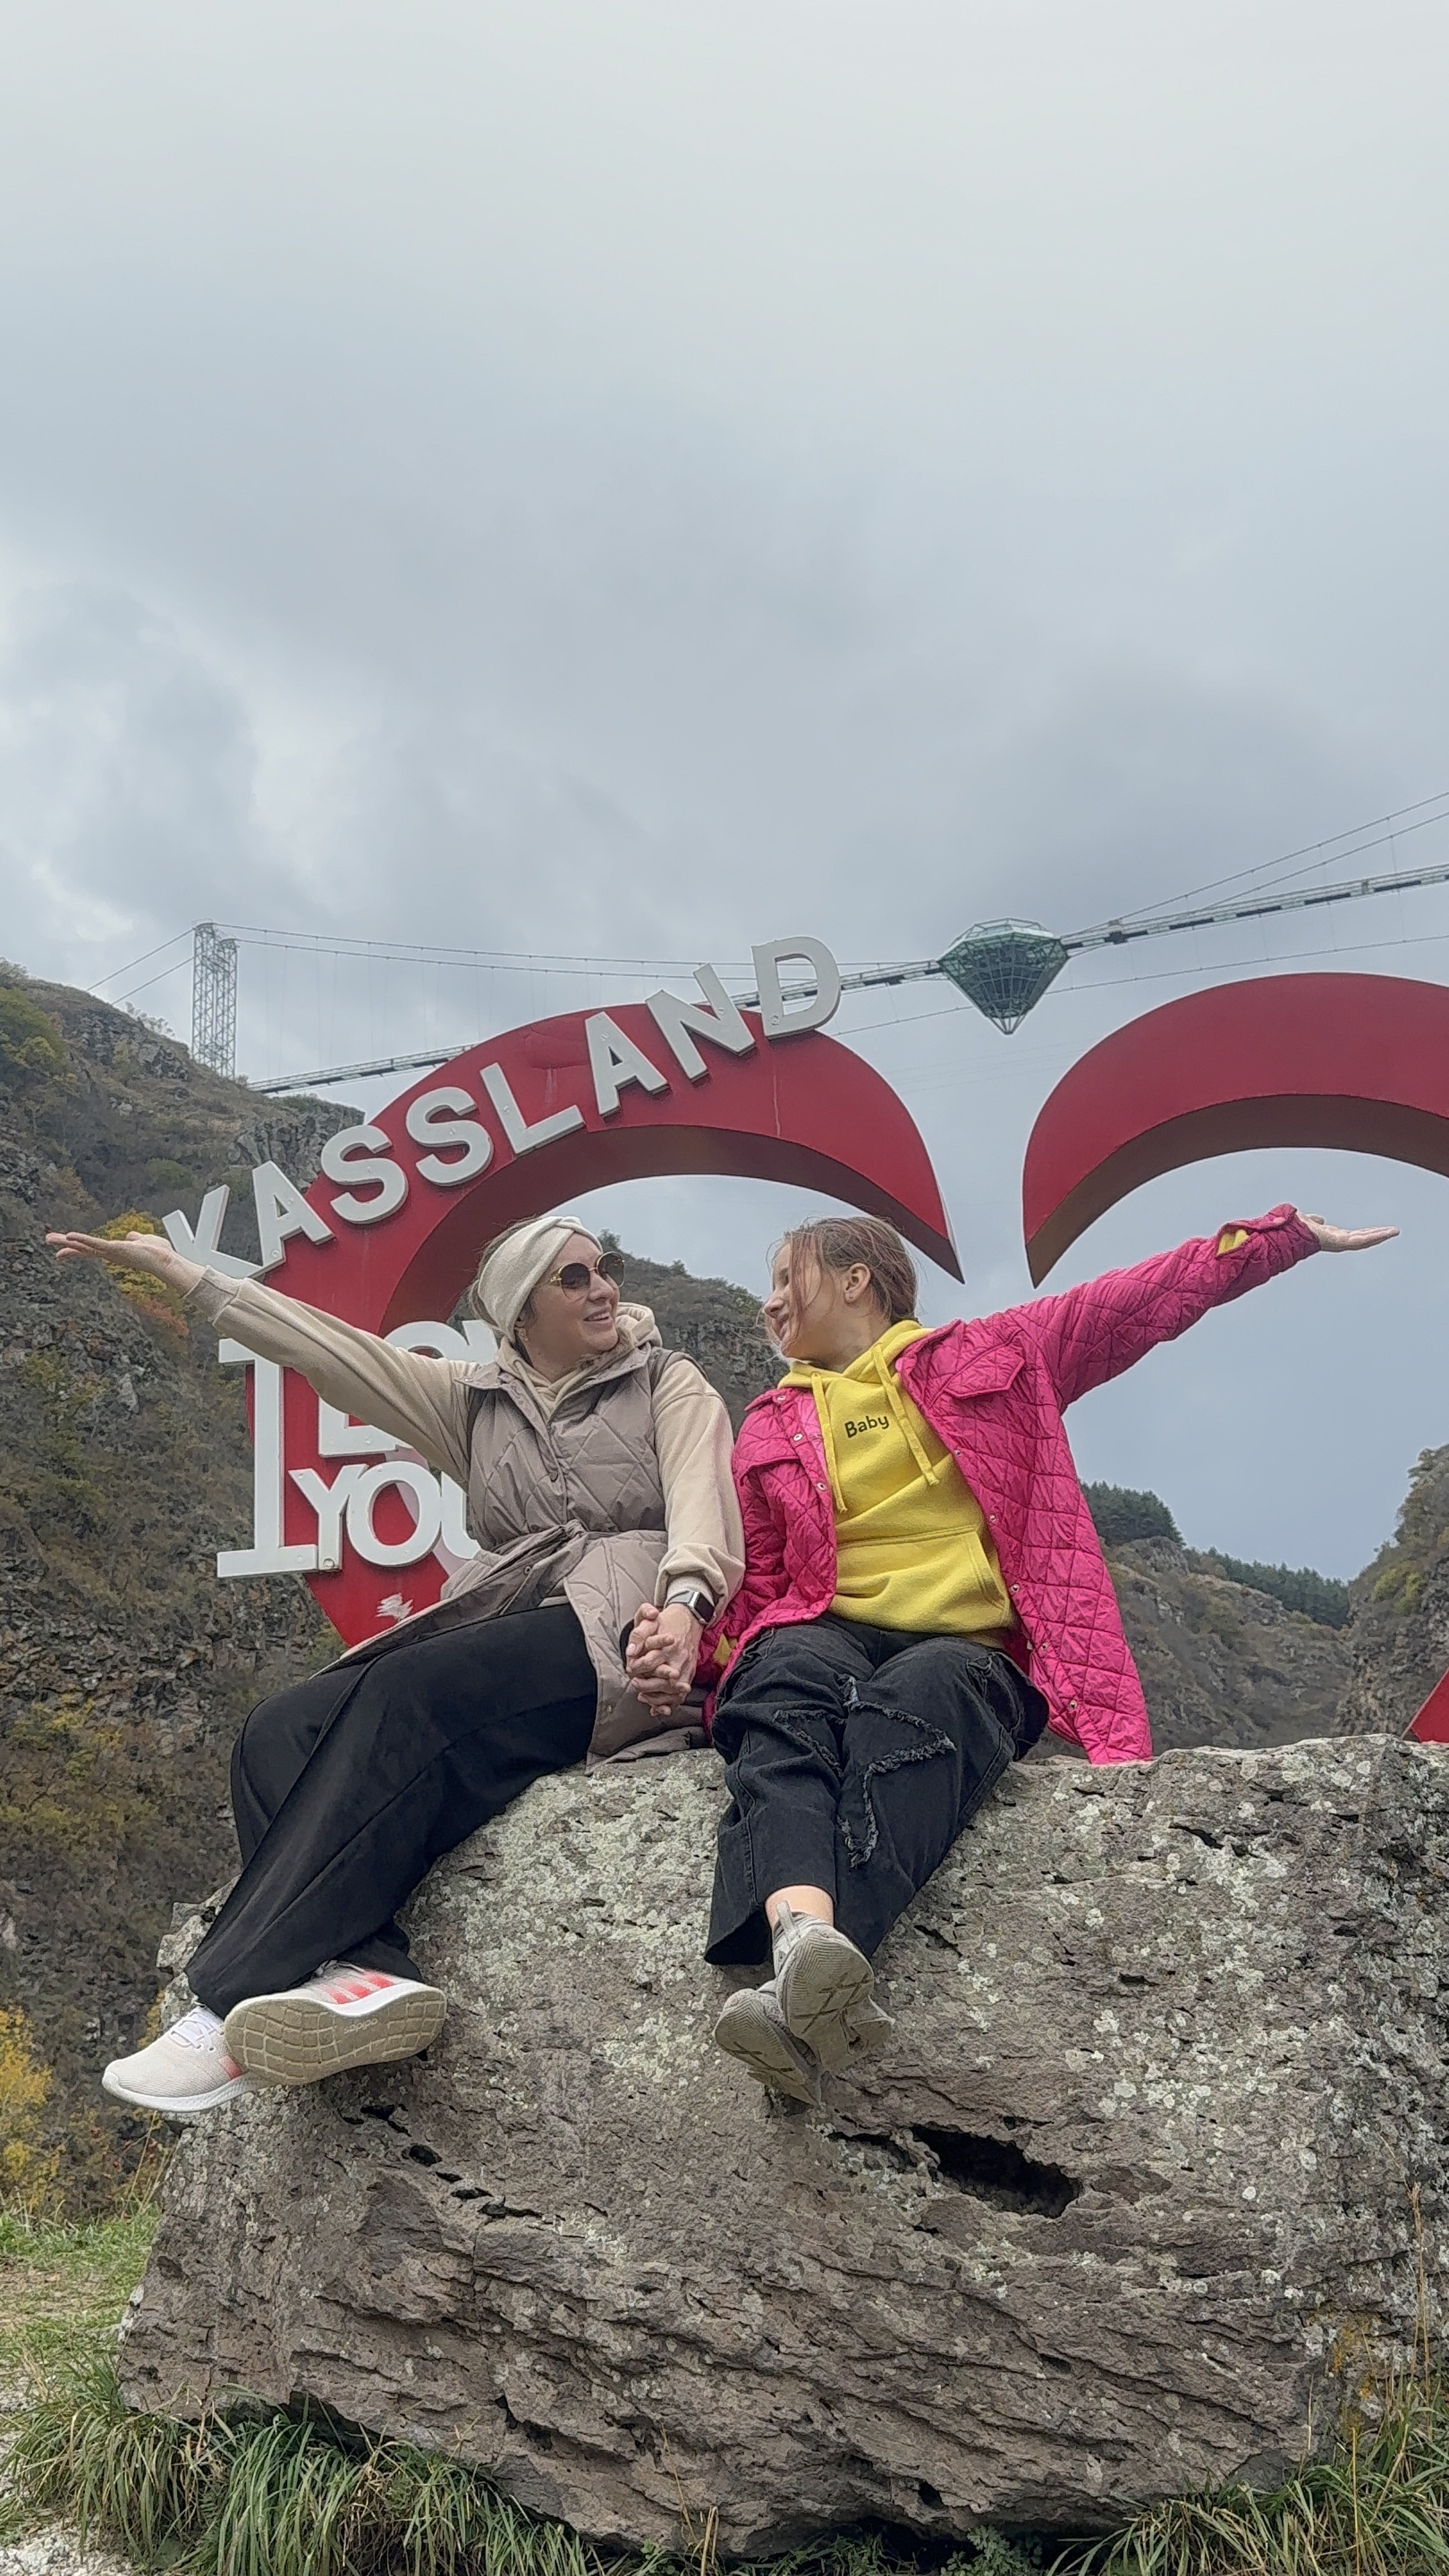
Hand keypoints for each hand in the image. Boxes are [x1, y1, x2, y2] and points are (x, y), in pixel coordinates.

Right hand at [45, 1229, 201, 1292]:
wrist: (165, 1261)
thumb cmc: (157, 1254)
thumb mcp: (144, 1241)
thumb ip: (135, 1238)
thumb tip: (131, 1236)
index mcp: (114, 1251)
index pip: (91, 1248)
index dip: (76, 1248)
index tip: (61, 1251)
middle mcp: (110, 1253)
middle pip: (83, 1248)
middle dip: (65, 1245)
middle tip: (48, 1240)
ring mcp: (111, 1252)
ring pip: (85, 1245)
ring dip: (68, 1242)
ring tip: (51, 1238)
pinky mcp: (114, 1249)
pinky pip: (95, 1244)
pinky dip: (82, 1239)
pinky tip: (70, 1236)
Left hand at [625, 1600, 702, 1717]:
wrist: (690, 1618)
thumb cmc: (668, 1621)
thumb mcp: (651, 1621)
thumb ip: (639, 1634)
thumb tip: (630, 1651)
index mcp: (669, 1645)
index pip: (651, 1662)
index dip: (637, 1667)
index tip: (630, 1668)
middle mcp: (680, 1658)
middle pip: (663, 1681)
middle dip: (647, 1686)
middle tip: (635, 1683)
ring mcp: (687, 1667)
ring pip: (673, 1691)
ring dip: (657, 1698)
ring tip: (644, 1696)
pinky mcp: (691, 1673)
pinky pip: (681, 1693)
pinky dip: (670, 1702)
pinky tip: (659, 1706)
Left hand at [1294, 1212, 1398, 1253]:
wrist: (1284, 1232)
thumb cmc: (1290, 1228)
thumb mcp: (1306, 1220)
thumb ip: (1313, 1221)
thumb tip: (1319, 1220)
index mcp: (1327, 1236)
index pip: (1349, 1235)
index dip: (1362, 1233)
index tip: (1373, 1230)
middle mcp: (1334, 1241)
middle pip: (1359, 1238)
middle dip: (1375, 1235)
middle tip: (1391, 1231)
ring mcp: (1338, 1243)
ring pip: (1363, 1240)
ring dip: (1380, 1235)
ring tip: (1394, 1231)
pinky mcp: (1340, 1242)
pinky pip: (1361, 1240)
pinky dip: (1376, 1236)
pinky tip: (1389, 1232)